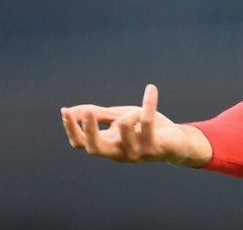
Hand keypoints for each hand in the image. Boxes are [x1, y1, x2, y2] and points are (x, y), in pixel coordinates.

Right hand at [61, 84, 210, 166]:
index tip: (65, 110)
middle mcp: (118, 154)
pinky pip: (147, 122)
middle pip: (94, 148)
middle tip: (87, 111)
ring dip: (131, 111)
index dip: (71, 129)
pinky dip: (148, 103)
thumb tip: (72, 110)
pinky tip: (151, 89)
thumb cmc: (145, 129)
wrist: (177, 141)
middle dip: (89, 129)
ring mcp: (136, 154)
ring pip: (123, 127)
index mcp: (107, 145)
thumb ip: (99, 115)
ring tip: (138, 110)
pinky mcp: (154, 148)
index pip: (81, 143)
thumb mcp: (120, 118)